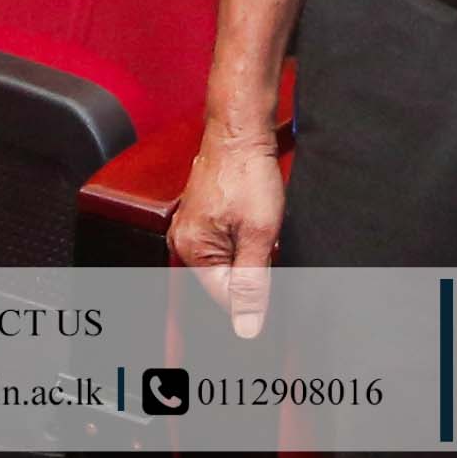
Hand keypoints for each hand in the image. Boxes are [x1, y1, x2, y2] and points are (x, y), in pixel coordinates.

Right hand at [161, 128, 287, 338]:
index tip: (272, 264)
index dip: (256, 288)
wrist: (241, 131)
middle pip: (226, 279)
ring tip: (260, 223)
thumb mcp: (259, 235)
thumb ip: (252, 284)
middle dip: (252, 267)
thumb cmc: (247, 173)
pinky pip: (226, 241)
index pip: (226, 297)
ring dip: (250, 250)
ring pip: (229, 259)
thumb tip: (247, 326)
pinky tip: (255, 218)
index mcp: (191, 251)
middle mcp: (184, 241)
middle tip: (267, 238)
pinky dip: (245, 236)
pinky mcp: (202, 214)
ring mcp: (192, 226)